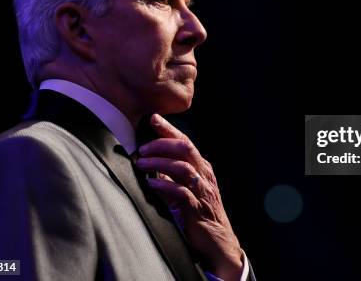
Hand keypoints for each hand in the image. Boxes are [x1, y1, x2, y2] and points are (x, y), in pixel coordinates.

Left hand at [136, 113, 243, 280]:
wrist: (218, 242)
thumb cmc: (201, 214)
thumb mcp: (187, 189)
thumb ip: (173, 176)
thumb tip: (152, 162)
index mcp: (203, 168)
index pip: (185, 142)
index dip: (169, 129)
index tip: (153, 118)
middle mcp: (205, 176)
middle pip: (186, 149)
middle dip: (162, 144)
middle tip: (142, 148)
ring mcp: (202, 192)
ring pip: (183, 168)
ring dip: (159, 163)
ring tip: (142, 164)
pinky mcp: (197, 209)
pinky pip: (181, 193)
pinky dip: (165, 186)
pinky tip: (151, 184)